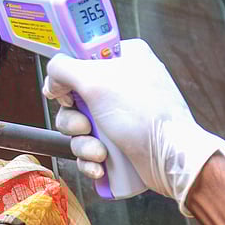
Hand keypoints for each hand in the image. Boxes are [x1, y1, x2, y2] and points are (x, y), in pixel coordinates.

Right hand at [43, 39, 224, 213]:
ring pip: (81, 128)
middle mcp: (123, 84)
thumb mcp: (95, 80)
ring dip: (83, 144)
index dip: (68, 80)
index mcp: (124, 58)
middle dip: (74, 121)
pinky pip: (93, 148)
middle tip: (84, 127)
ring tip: (100, 153)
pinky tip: (101, 166)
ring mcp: (123, 115)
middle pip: (75, 99)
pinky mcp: (123, 142)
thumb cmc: (144, 114)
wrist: (173, 158)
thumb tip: (51, 78)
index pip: (80, 60)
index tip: (66, 94)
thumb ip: (63, 69)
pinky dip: (92, 159)